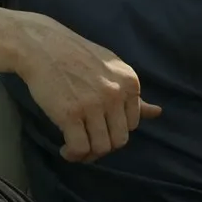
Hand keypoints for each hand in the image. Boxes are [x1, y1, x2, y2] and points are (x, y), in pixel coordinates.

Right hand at [13, 13, 162, 161]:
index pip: (133, 124)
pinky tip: (66, 149)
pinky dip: (73, 155)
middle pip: (120, 140)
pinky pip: (80, 148)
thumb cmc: (77, 57)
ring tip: (76, 148)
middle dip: (104, 146)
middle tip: (88, 142)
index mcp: (130, 83)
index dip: (115, 130)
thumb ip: (132, 95)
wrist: (44, 46)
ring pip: (101, 148)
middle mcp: (116, 95)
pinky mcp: (70, 114)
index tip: (99, 128)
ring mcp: (94, 105)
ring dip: (88, 155)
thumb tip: (157, 113)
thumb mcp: (113, 70)